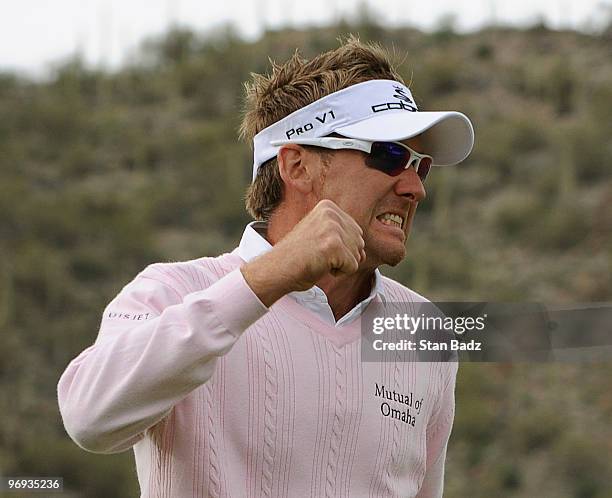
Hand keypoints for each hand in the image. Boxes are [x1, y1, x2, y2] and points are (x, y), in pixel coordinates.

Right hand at [241, 200, 365, 305]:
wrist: (276, 269)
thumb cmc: (296, 257)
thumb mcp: (319, 234)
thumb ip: (342, 236)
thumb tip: (363, 251)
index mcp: (328, 207)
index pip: (355, 231)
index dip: (341, 247)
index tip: (318, 247)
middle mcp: (331, 213)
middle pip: (359, 242)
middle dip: (343, 256)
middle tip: (319, 255)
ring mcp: (332, 228)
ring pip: (357, 255)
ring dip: (341, 265)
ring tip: (319, 260)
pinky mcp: (334, 245)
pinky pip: (352, 266)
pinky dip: (339, 273)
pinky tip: (320, 266)